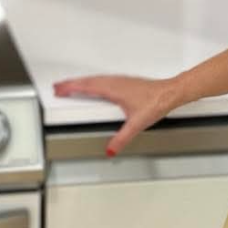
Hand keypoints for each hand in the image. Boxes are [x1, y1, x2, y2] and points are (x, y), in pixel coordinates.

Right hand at [52, 74, 182, 155]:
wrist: (169, 92)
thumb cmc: (156, 102)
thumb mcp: (136, 124)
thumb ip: (121, 138)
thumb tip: (110, 149)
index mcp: (112, 89)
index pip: (86, 87)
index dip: (70, 88)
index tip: (59, 90)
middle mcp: (114, 82)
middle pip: (87, 81)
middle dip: (71, 84)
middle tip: (58, 87)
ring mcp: (119, 80)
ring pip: (94, 79)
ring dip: (81, 81)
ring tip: (71, 86)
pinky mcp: (124, 82)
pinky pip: (102, 79)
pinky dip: (92, 81)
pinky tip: (93, 86)